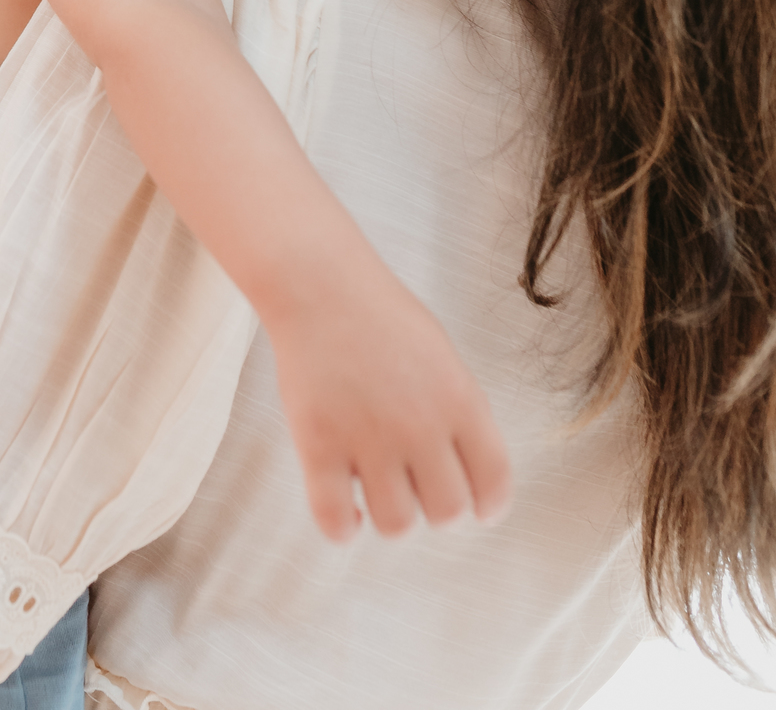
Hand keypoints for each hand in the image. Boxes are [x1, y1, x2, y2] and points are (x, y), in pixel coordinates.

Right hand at [263, 239, 512, 541]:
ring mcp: (367, 437)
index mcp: (459, 400)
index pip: (495, 482)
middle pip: (448, 513)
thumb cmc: (380, 316)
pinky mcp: (318, 445)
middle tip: (417, 489)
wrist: (318, 285)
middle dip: (435, 509)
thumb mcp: (442, 356)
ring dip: (390, 517)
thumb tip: (467, 473)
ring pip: (397, 525)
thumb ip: (459, 413)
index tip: (477, 507)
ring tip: (377, 489)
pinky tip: (344, 505)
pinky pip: (336, 520)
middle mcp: (420, 425)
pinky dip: (343, 527)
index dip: (488, 504)